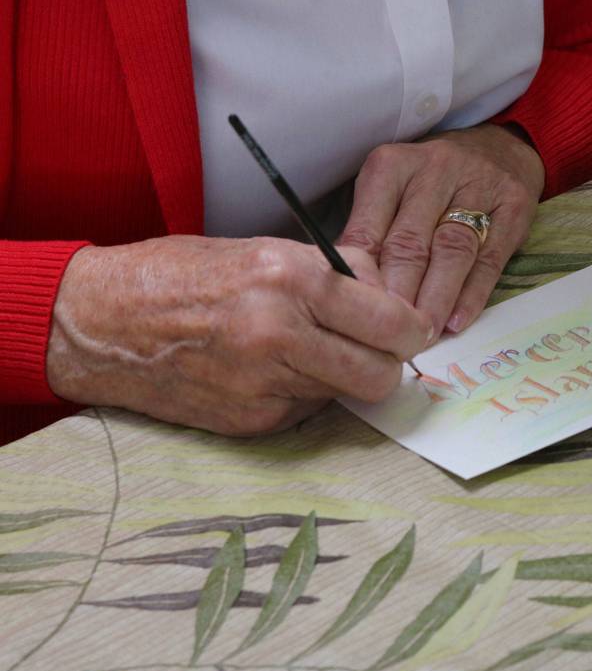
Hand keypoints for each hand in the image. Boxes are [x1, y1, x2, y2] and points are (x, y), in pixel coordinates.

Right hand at [46, 236, 432, 434]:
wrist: (101, 322)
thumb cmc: (182, 274)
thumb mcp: (264, 250)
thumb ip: (333, 274)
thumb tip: (389, 297)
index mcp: (289, 279)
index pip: (390, 322)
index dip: (411, 330)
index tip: (412, 330)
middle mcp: (280, 334)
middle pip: (380, 374)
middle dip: (389, 365)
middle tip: (377, 350)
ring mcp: (263, 384)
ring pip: (346, 395)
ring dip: (343, 377)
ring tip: (310, 351)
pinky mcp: (250, 421)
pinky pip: (307, 410)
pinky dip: (304, 393)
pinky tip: (271, 371)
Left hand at [339, 122, 544, 340]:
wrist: (500, 148)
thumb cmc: (432, 181)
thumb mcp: (392, 192)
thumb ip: (371, 234)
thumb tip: (348, 293)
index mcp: (391, 167)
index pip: (369, 230)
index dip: (363, 279)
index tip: (357, 316)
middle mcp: (434, 170)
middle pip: (410, 243)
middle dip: (398, 296)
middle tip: (388, 336)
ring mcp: (478, 186)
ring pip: (450, 251)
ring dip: (434, 300)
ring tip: (421, 335)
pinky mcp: (513, 206)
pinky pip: (489, 259)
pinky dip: (471, 295)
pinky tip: (456, 322)